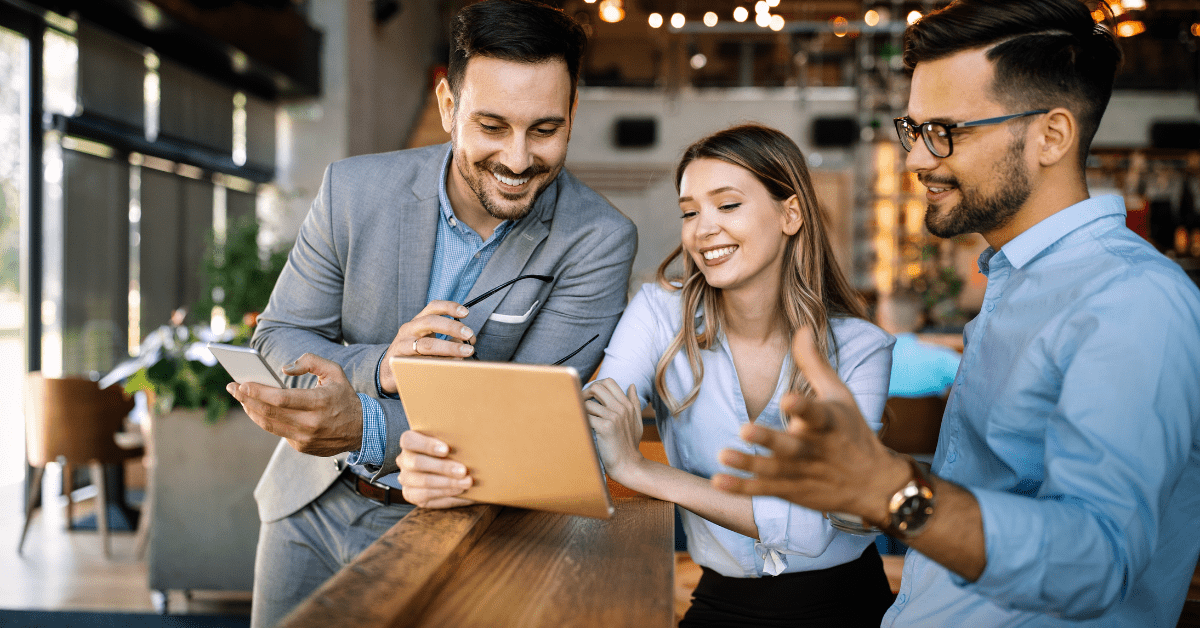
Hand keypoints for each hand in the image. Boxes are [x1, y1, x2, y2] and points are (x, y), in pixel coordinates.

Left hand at [227, 353, 363, 456]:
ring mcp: (305, 438)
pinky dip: (264, 419)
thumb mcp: (334, 372)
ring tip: (240, 398)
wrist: (362, 430)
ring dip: (250, 410)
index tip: (241, 383)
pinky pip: (277, 432)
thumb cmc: (344, 396)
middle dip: (246, 399)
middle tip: (232, 388)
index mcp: (320, 403)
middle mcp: (311, 423)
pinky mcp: (301, 446)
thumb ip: (311, 361)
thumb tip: (284, 369)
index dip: (258, 392)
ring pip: (268, 425)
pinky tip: (256, 409)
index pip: (281, 399)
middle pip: (269, 412)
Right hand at [379, 301, 476, 394]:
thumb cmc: (413, 353)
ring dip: (449, 348)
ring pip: (427, 345)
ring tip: (465, 352)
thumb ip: (450, 340)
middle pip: (430, 322)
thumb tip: (469, 341)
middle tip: (469, 334)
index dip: (449, 307)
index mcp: (418, 321)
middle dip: (452, 327)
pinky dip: (438, 364)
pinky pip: (422, 363)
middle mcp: (409, 329)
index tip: (466, 312)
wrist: (387, 371)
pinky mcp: (401, 362)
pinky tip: (450, 366)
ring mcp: (403, 345)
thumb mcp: (430, 341)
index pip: (433, 308)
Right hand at [396, 429, 474, 508]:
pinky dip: (446, 494)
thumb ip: (453, 440)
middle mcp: (404, 460)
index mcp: (409, 442)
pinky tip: (461, 491)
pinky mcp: (412, 495)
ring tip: (467, 482)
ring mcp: (406, 479)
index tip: (446, 449)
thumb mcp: (450, 442)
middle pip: (417, 462)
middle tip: (463, 471)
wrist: (448, 470)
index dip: (426, 445)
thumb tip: (471, 439)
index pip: (409, 440)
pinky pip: (427, 496)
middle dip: (442, 467)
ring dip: (448, 483)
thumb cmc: (450, 450)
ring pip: (423, 481)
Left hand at [583, 379, 643, 481]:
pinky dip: (583, 421)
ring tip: (585, 421)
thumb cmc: (630, 445)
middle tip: (582, 404)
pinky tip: (586, 429)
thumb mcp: (637, 422)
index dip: (596, 385)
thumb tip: (632, 385)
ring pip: (588, 403)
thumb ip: (634, 402)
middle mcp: (621, 408)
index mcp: (627, 405)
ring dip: (583, 411)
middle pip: (597, 387)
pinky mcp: (605, 427)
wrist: (628, 464)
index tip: (591, 396)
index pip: (609, 382)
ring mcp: (614, 417)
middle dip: (586, 393)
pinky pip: (586, 416)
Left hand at [712, 326, 907, 526]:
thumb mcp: (839, 394)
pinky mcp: (790, 490)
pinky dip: (741, 488)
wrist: (873, 485)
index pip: (816, 414)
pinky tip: (717, 481)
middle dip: (769, 440)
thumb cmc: (852, 432)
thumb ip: (814, 363)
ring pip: (772, 470)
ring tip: (722, 455)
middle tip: (745, 429)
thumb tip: (801, 326)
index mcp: (828, 423)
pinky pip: (763, 490)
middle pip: (790, 446)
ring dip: (747, 464)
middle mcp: (814, 449)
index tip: (788, 400)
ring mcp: (801, 472)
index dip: (803, 407)